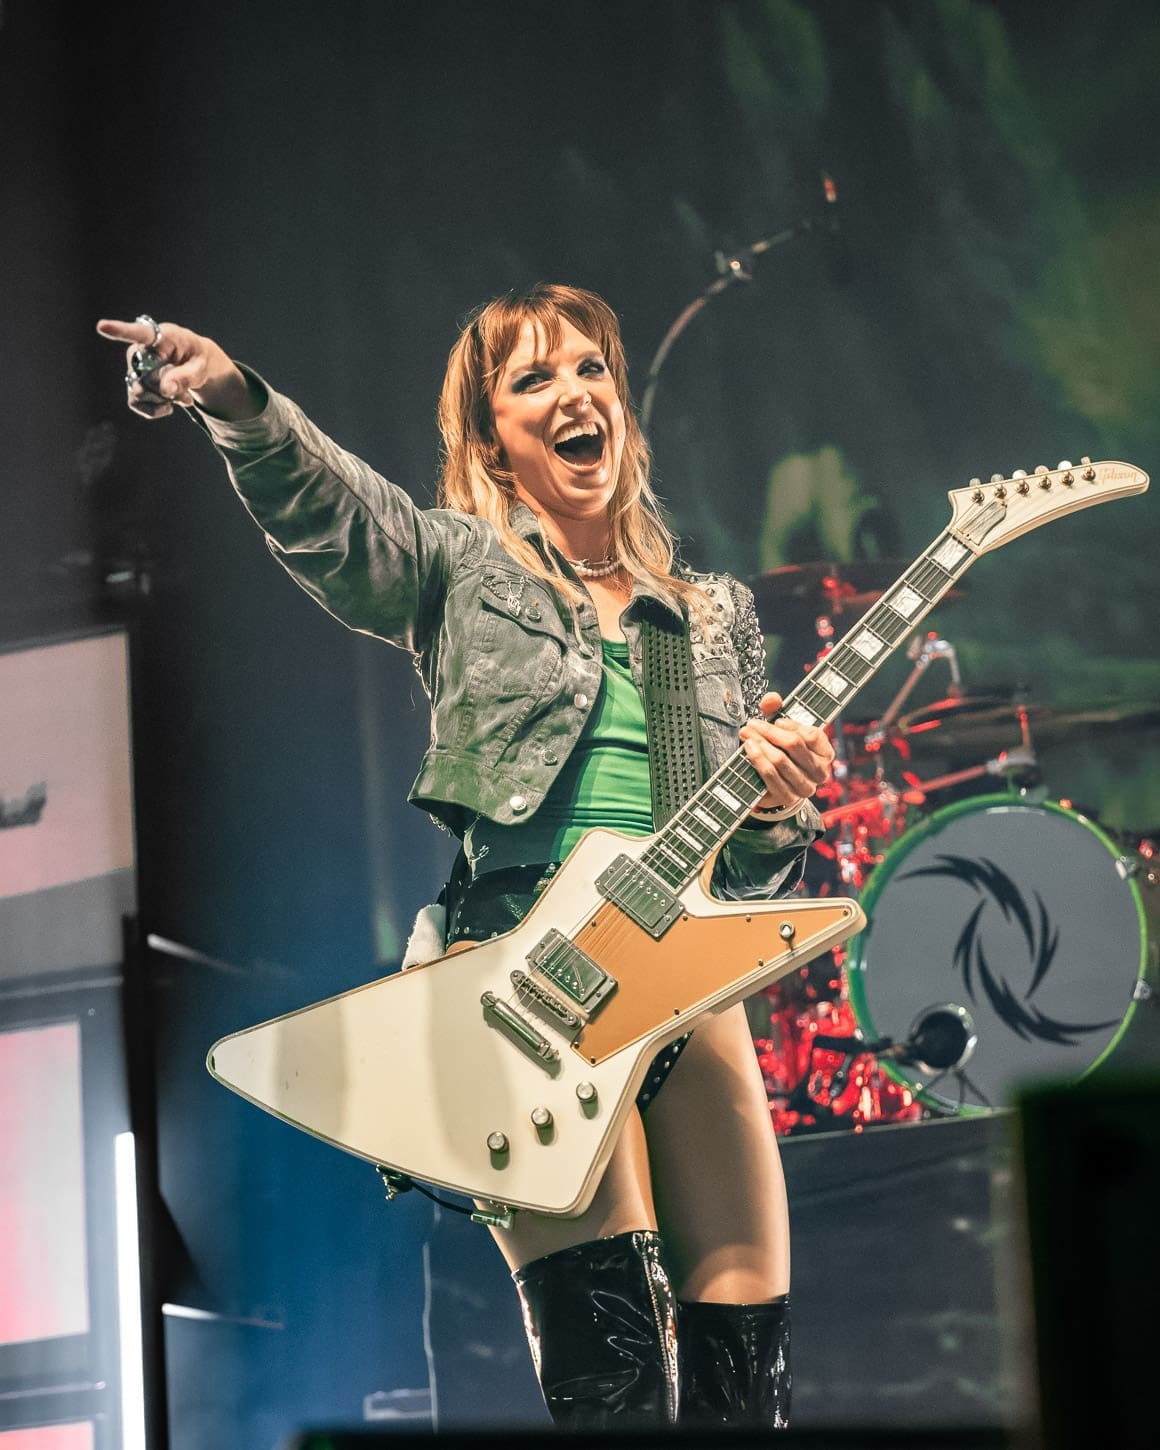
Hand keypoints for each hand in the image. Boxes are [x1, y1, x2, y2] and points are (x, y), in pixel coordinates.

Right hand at [96, 317, 260, 420]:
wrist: (193, 365)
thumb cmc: (197, 359)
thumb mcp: (201, 367)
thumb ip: (186, 377)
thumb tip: (166, 390)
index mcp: (161, 336)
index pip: (139, 333)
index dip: (120, 331)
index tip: (102, 326)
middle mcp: (140, 349)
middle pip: (146, 377)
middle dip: (169, 390)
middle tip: (188, 393)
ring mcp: (133, 367)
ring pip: (141, 392)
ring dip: (164, 400)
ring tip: (181, 395)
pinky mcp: (131, 384)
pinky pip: (136, 404)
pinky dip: (155, 410)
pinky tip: (168, 404)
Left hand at [739, 692, 833, 812]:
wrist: (774, 786)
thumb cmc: (781, 751)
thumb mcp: (782, 729)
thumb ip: (777, 710)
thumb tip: (771, 698)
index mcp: (825, 753)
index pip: (813, 735)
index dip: (793, 726)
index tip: (776, 720)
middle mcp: (820, 772)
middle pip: (794, 745)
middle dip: (769, 732)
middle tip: (752, 723)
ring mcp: (805, 787)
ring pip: (780, 760)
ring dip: (760, 744)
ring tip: (746, 734)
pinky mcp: (788, 797)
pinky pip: (770, 776)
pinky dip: (757, 760)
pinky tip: (748, 750)